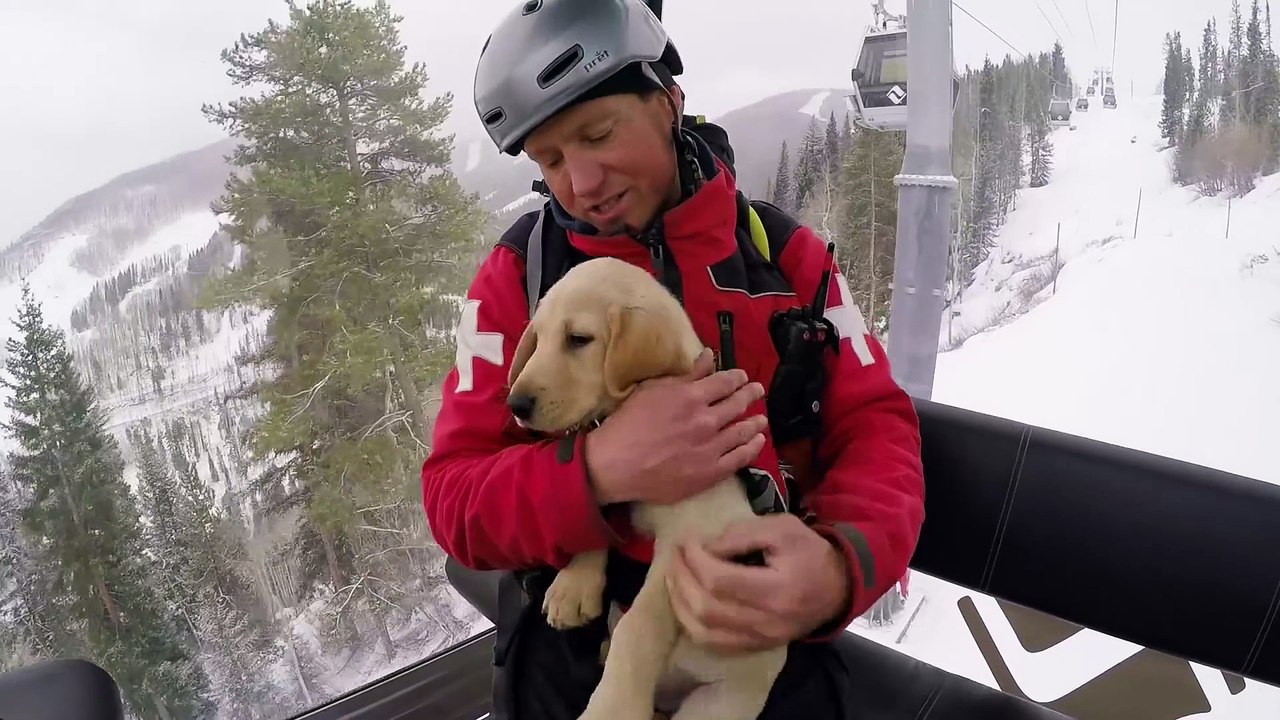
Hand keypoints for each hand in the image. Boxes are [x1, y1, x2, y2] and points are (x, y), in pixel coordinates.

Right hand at [584, 348, 767, 505]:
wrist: (616, 465)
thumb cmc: (628, 424)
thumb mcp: (652, 390)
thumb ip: (685, 375)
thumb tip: (708, 356)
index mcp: (691, 397)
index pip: (725, 382)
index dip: (737, 377)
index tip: (743, 377)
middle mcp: (706, 420)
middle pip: (738, 404)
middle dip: (751, 394)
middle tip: (758, 391)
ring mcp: (711, 448)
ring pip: (743, 431)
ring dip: (755, 422)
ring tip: (761, 419)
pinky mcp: (710, 473)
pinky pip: (740, 458)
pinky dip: (752, 448)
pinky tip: (757, 442)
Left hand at [666, 514, 851, 653]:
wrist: (837, 587)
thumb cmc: (809, 553)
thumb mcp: (781, 528)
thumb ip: (741, 534)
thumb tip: (704, 547)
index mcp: (776, 589)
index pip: (720, 581)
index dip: (695, 560)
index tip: (687, 541)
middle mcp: (766, 621)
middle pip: (706, 608)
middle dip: (681, 578)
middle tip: (674, 555)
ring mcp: (759, 639)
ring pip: (704, 631)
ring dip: (680, 603)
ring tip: (673, 577)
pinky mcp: (755, 646)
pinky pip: (713, 643)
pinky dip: (692, 624)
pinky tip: (684, 603)